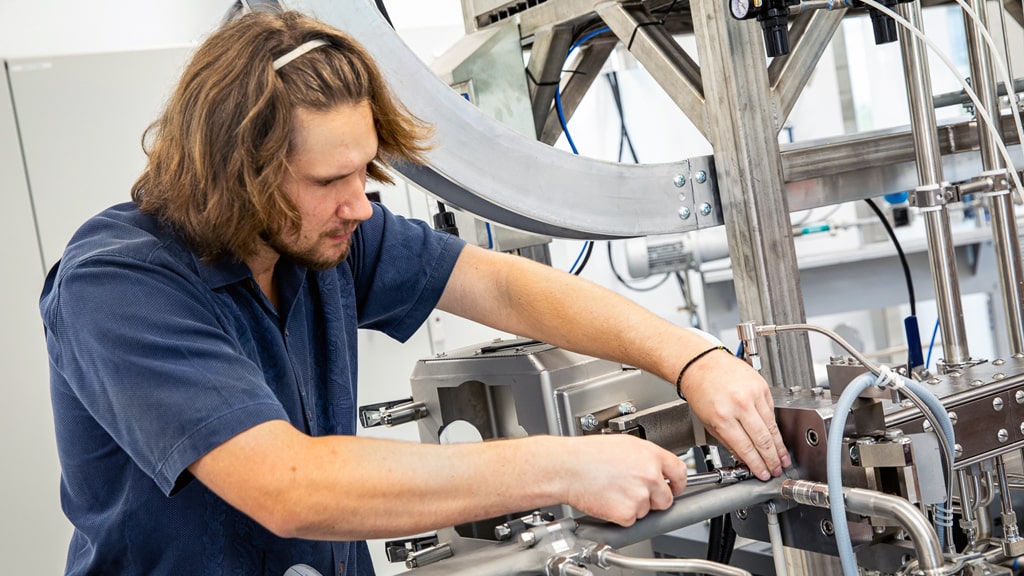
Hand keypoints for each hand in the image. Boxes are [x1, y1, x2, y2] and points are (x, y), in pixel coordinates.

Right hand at [558, 435, 688, 525]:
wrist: (566, 467)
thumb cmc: (587, 454)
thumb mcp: (624, 445)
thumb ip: (645, 457)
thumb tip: (656, 468)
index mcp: (651, 455)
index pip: (680, 472)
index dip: (678, 483)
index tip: (674, 488)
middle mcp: (649, 475)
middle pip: (666, 498)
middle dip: (654, 499)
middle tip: (634, 493)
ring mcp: (640, 496)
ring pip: (647, 511)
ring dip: (634, 507)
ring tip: (613, 491)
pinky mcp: (627, 513)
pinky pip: (631, 521)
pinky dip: (620, 516)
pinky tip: (608, 500)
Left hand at [679, 349, 790, 479]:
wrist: (701, 363)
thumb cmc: (700, 389)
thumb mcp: (707, 421)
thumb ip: (727, 441)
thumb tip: (744, 457)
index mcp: (723, 416)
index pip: (745, 447)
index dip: (757, 464)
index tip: (762, 473)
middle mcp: (739, 405)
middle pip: (762, 439)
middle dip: (772, 459)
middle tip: (777, 469)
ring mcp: (752, 394)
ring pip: (771, 426)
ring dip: (779, 445)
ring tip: (783, 458)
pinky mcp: (761, 386)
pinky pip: (772, 410)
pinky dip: (775, 425)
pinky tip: (777, 437)